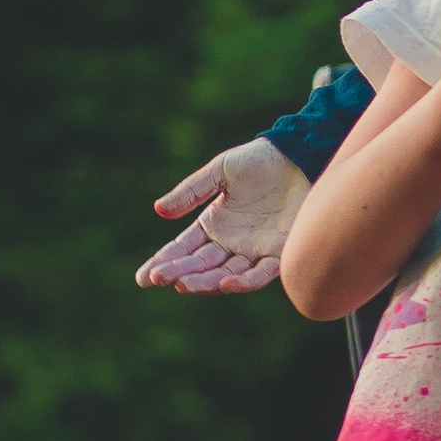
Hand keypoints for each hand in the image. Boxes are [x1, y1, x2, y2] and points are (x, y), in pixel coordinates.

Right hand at [135, 142, 307, 292]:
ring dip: (204, 281)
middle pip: (200, 265)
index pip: (183, 249)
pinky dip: (244, 280)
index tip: (143, 278)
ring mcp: (253, 250)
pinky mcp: (279, 252)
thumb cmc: (258, 161)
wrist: (297, 156)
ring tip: (182, 284)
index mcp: (213, 224)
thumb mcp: (219, 172)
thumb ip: (191, 192)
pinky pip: (260, 272)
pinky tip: (226, 283)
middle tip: (158, 279)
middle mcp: (230, 243)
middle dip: (178, 273)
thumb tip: (159, 210)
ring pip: (225, 273)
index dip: (164, 262)